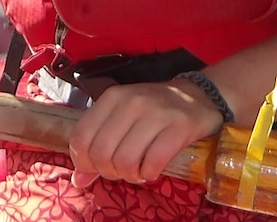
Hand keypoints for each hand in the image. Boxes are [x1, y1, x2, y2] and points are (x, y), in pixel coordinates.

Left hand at [67, 80, 222, 188]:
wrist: (197, 97)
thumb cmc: (153, 111)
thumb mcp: (121, 119)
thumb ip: (97, 145)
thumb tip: (78, 180)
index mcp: (112, 98)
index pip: (81, 137)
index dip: (83, 161)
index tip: (96, 168)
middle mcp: (132, 102)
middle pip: (101, 153)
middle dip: (108, 171)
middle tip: (121, 170)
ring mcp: (157, 113)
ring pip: (125, 161)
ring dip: (130, 175)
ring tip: (138, 171)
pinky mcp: (180, 127)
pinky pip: (153, 163)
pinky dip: (149, 173)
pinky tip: (152, 170)